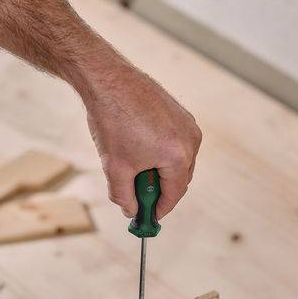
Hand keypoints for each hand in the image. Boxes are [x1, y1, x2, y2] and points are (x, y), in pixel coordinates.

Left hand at [84, 66, 200, 218]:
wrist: (107, 81)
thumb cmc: (112, 122)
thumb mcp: (114, 168)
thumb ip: (124, 196)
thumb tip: (132, 210)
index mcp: (177, 156)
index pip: (175, 194)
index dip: (160, 209)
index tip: (149, 217)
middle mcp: (189, 140)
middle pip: (180, 178)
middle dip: (159, 190)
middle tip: (138, 197)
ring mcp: (187, 124)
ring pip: (178, 160)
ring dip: (160, 170)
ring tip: (133, 169)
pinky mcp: (180, 112)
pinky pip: (176, 142)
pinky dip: (161, 152)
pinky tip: (138, 149)